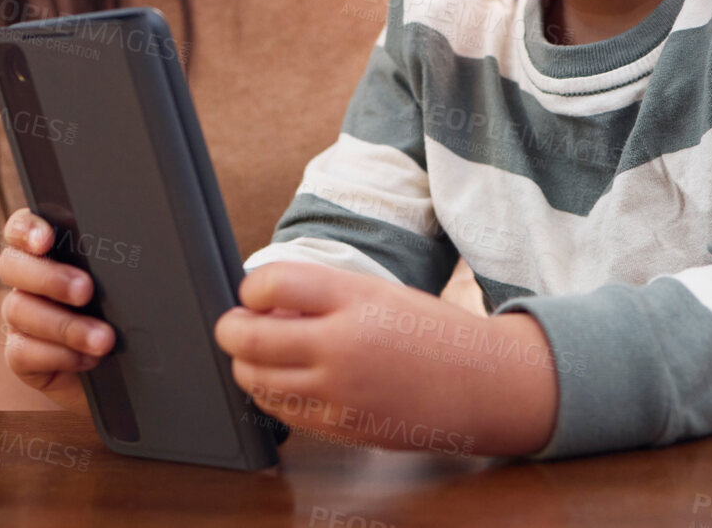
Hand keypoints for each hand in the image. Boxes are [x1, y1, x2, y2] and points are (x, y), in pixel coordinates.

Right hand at [0, 208, 114, 416]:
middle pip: (12, 265)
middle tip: (86, 290)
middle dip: (49, 277)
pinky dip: (58, 354)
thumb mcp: (123, 284)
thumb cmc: (125, 314)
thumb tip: (142, 248)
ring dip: (65, 325)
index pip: (21, 227)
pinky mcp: (21, 355)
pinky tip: (88, 358)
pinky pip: (22, 351)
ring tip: (104, 339)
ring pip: (19, 310)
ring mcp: (21, 317)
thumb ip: (115, 263)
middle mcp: (28, 280)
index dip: (26, 228)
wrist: (125, 369)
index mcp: (50, 251)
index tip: (46, 239)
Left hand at [213, 262, 557, 456]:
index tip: (252, 292)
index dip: (250, 288)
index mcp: (356, 299)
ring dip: (245, 363)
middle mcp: (342, 346)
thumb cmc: (431, 333)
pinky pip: (283, 411)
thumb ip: (323, 298)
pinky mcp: (341, 427)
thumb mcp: (380, 294)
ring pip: (257, 380)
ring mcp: (339, 392)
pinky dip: (272, 393)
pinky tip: (283, 379)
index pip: (273, 283)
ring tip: (257, 352)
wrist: (480, 385)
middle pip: (250, 337)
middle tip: (232, 324)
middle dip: (230, 329)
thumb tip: (263, 304)